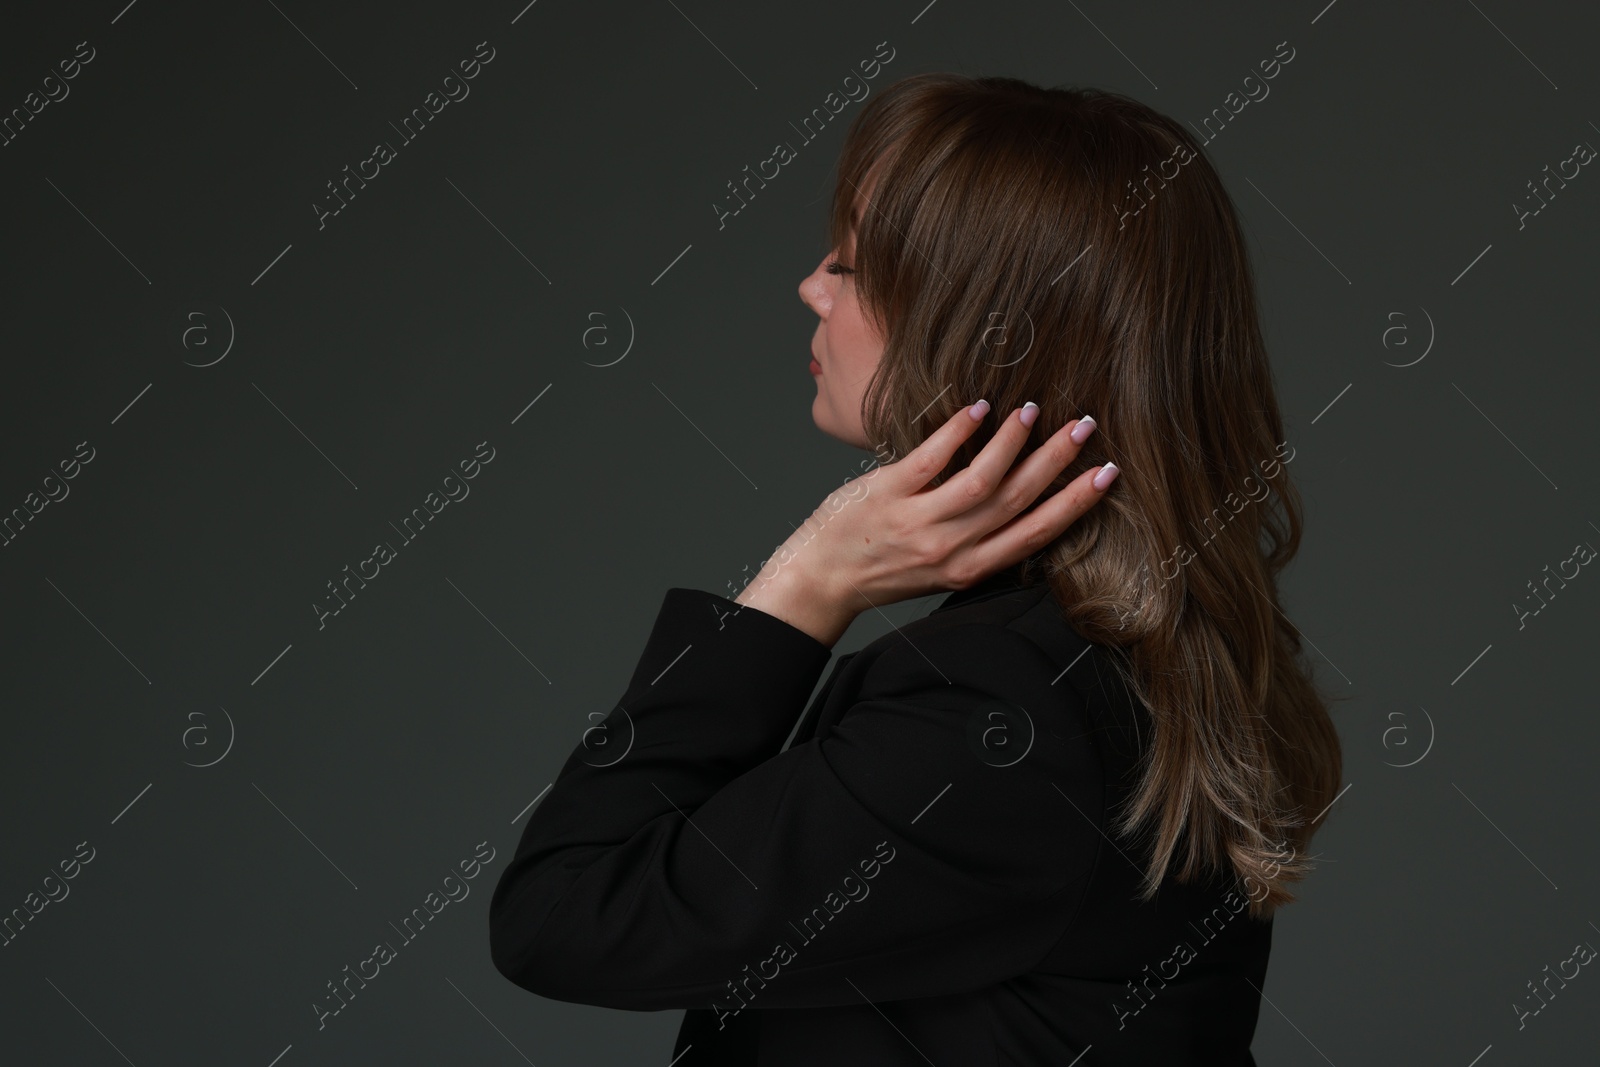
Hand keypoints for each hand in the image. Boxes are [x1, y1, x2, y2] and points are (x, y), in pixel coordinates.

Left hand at [735, 400, 1117, 644]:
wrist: (820, 580)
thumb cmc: (881, 569)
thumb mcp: (940, 567)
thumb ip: (975, 542)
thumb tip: (1014, 498)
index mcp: (968, 570)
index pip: (1034, 534)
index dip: (1074, 504)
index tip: (1106, 474)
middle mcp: (949, 550)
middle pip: (1017, 501)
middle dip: (1057, 462)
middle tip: (1084, 427)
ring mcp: (918, 522)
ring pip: (981, 480)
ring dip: (1012, 442)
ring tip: (1032, 411)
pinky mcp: (888, 495)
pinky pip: (931, 459)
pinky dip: (958, 431)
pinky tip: (979, 408)